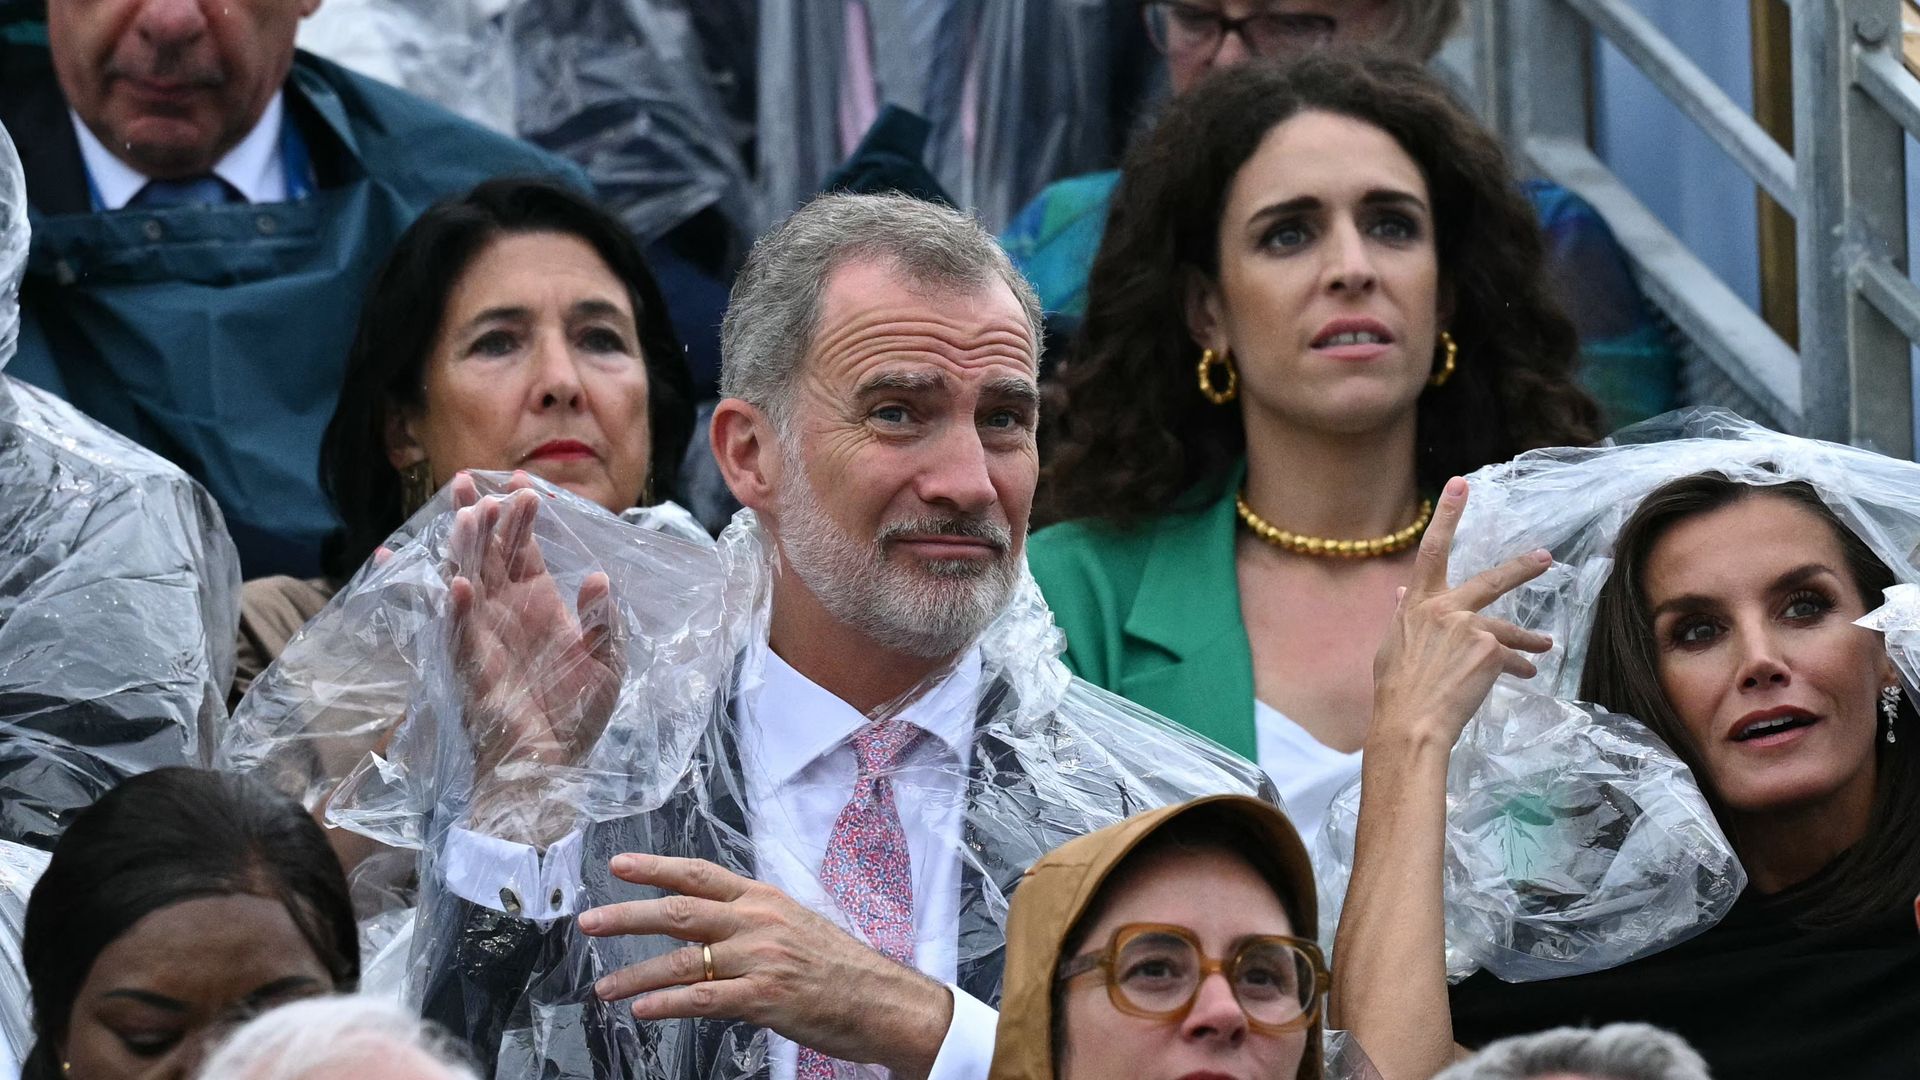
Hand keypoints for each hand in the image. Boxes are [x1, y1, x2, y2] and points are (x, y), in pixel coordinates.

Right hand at [449, 473, 621, 840]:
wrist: (554, 766)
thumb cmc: (578, 714)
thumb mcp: (607, 662)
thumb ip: (603, 619)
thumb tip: (599, 575)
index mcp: (538, 601)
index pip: (524, 547)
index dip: (521, 515)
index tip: (524, 481)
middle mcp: (506, 611)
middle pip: (488, 551)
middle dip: (482, 515)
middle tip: (475, 480)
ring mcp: (484, 636)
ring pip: (468, 580)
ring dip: (466, 549)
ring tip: (467, 514)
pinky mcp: (471, 669)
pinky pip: (460, 635)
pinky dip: (458, 611)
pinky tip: (460, 585)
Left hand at [581, 854, 954, 1079]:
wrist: (883, 1001)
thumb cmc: (842, 968)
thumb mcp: (796, 925)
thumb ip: (751, 922)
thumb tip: (709, 928)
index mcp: (764, 899)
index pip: (699, 875)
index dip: (656, 867)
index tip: (618, 865)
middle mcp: (757, 922)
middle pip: (679, 911)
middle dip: (628, 916)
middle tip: (589, 921)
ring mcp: (760, 958)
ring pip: (681, 960)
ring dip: (635, 974)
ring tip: (604, 986)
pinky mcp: (763, 997)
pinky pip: (702, 998)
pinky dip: (666, 1004)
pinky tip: (643, 1009)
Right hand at [1371, 477, 1554, 750]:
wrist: (1410, 722)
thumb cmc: (1396, 689)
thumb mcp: (1393, 646)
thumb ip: (1405, 617)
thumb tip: (1402, 593)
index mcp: (1417, 605)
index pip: (1432, 550)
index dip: (1448, 515)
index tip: (1461, 484)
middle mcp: (1443, 608)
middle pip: (1490, 580)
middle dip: (1521, 567)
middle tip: (1545, 556)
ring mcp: (1467, 627)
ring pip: (1507, 629)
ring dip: (1529, 639)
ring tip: (1546, 645)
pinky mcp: (1489, 650)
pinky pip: (1509, 658)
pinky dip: (1516, 667)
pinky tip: (1524, 676)